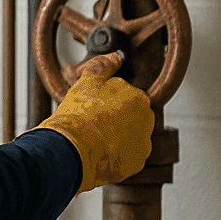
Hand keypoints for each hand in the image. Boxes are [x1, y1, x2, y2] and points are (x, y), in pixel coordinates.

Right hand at [31, 51, 153, 192]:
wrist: (73, 149)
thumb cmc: (80, 115)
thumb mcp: (89, 81)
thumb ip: (104, 65)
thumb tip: (115, 56)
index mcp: (139, 98)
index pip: (126, 97)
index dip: (108, 102)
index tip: (95, 108)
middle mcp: (147, 120)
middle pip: (131, 117)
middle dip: (115, 120)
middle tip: (94, 123)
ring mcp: (143, 143)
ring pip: (130, 137)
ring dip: (117, 137)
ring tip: (95, 139)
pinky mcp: (136, 163)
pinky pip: (127, 156)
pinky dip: (116, 155)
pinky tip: (100, 152)